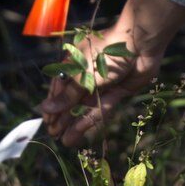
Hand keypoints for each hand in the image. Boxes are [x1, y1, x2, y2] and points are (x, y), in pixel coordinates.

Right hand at [38, 0, 184, 146]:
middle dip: (62, 117)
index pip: (59, 88)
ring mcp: (101, 84)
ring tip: (64, 141)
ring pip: (85, 107)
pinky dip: (89, 121)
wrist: (139, 44)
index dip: (53, 105)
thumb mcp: (82, 76)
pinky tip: (78, 133)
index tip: (47, 122)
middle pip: (72, 99)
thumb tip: (46, 108)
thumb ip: (67, 96)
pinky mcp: (116, 91)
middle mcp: (86, 75)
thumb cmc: (105, 53)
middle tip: (53, 135)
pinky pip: (100, 108)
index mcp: (73, 64)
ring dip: (74, 123)